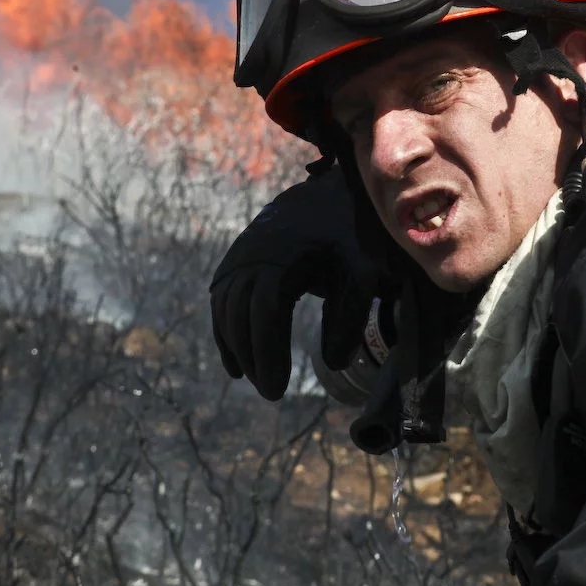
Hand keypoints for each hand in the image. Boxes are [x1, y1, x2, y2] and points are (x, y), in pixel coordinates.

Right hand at [209, 165, 387, 399]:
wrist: (330, 193)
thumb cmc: (351, 232)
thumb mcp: (363, 268)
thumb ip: (352, 313)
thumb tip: (336, 362)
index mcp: (282, 254)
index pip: (266, 313)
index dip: (268, 354)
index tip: (278, 390)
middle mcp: (252, 253)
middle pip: (241, 315)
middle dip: (253, 357)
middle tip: (272, 392)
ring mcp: (240, 254)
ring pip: (226, 309)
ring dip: (237, 347)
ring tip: (257, 379)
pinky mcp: (239, 258)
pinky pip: (222, 299)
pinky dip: (225, 332)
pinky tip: (235, 365)